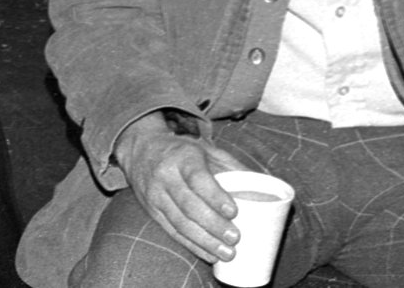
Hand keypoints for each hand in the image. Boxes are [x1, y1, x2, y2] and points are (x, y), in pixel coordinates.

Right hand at [113, 112, 249, 263]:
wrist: (140, 149)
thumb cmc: (181, 151)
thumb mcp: (205, 149)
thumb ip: (231, 166)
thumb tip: (262, 184)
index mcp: (182, 157)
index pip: (197, 178)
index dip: (215, 196)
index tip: (233, 211)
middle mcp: (166, 176)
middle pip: (188, 205)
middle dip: (213, 224)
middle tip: (235, 238)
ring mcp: (156, 195)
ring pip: (180, 222)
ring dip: (204, 241)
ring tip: (226, 253)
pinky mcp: (152, 212)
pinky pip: (172, 231)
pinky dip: (191, 245)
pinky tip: (208, 254)